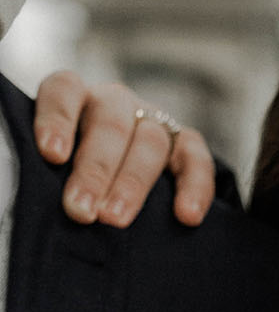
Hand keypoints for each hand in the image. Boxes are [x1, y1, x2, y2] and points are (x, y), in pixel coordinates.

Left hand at [33, 70, 215, 226]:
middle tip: (80, 210)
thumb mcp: (61, 163)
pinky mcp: (186, 144)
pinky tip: (187, 216)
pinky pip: (196, 159)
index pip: (65, 92)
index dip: (57, 120)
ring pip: (150, 142)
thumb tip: (50, 198)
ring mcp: (153, 120)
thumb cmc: (81, 174)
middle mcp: (115, 104)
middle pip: (110, 126)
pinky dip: (194, 188)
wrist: (127, 177)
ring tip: (114, 219)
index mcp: (78, 100)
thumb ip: (57, 170)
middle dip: (95, 171)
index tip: (52, 156)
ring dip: (133, 184)